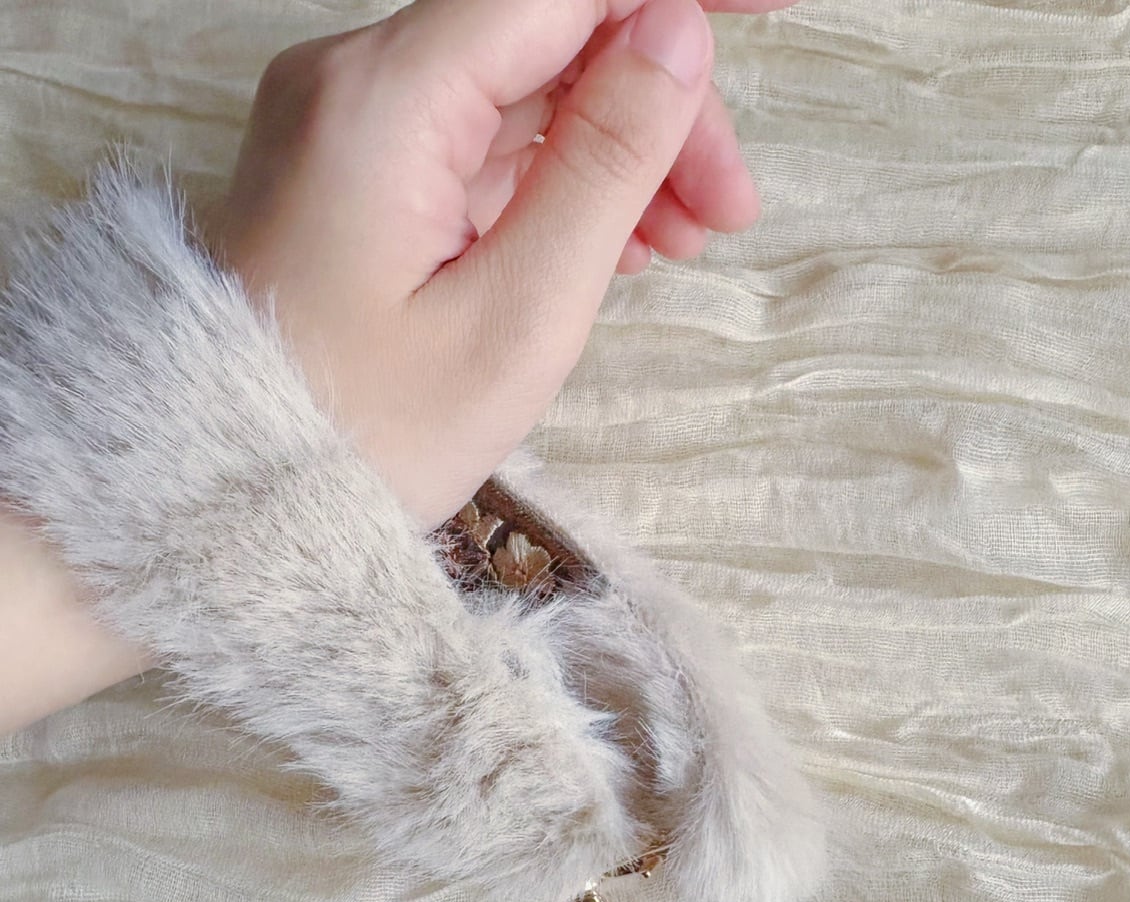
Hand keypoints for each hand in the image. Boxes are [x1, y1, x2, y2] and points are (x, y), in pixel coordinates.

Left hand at [210, 0, 793, 528]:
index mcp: (387, 101)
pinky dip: (553, 180)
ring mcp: (347, 127)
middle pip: (547, 37)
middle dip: (657, 107)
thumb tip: (675, 35)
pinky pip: (476, 143)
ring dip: (614, 150)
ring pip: (520, 92)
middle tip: (727, 211)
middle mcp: (353, 84)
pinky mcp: (353, 173)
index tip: (773, 8)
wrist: (227, 495)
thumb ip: (604, 163)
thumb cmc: (367, 433)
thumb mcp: (516, 314)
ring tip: (680, 242)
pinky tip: (610, 242)